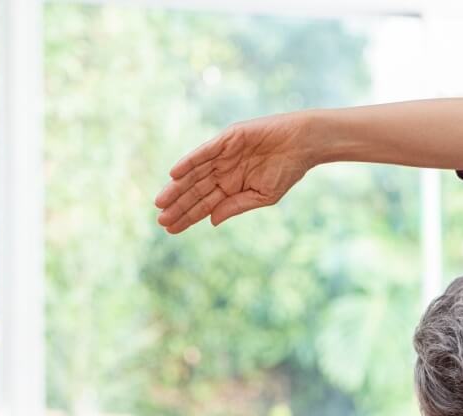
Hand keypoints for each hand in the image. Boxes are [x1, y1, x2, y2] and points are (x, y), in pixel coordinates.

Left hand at [154, 111, 316, 232]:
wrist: (302, 144)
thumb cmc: (287, 170)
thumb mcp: (263, 196)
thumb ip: (236, 206)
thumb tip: (211, 221)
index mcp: (231, 187)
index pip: (204, 204)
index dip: (188, 216)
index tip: (171, 229)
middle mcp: (223, 171)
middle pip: (194, 191)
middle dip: (178, 205)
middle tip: (160, 220)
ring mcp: (223, 155)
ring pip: (194, 173)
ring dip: (177, 187)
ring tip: (161, 202)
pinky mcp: (227, 139)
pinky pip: (204, 152)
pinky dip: (189, 162)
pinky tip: (175, 174)